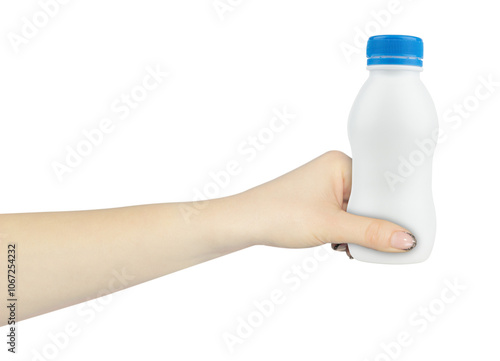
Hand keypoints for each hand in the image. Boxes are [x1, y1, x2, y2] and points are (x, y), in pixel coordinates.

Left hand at [229, 151, 415, 255]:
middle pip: (371, 200)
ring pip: (358, 211)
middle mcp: (335, 171)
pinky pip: (344, 216)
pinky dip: (345, 232)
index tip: (405, 230)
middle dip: (372, 225)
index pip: (381, 184)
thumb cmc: (279, 213)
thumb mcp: (331, 226)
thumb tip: (406, 239)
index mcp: (340, 164)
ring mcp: (326, 186)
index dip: (393, 208)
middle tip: (373, 244)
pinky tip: (338, 243)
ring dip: (357, 232)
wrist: (244, 223)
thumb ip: (370, 233)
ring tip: (345, 244)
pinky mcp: (319, 201)